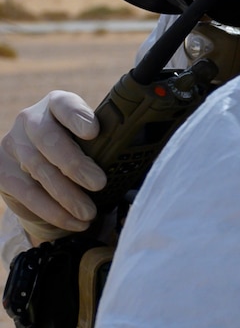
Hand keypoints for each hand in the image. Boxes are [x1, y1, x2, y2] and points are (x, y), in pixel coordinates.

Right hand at [0, 92, 104, 240]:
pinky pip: (27, 192)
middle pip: (48, 139)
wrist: (44, 175)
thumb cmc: (82, 153)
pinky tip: (73, 222)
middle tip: (98, 184)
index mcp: (57, 105)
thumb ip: (108, 142)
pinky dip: (52, 211)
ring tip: (89, 213)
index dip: (77, 117)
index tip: (94, 132)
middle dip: (74, 163)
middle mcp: (30, 120)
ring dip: (66, 194)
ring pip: (39, 168)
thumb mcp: (94, 142)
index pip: (64, 104)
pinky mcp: (3, 171)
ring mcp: (13, 144)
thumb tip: (139, 157)